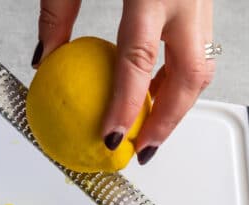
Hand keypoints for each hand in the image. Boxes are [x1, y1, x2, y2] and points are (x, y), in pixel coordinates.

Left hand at [33, 0, 214, 165]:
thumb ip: (58, 12)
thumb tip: (46, 57)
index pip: (138, 62)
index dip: (125, 107)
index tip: (110, 137)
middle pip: (189, 77)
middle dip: (167, 121)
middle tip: (142, 148)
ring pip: (202, 66)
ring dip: (177, 104)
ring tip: (149, 126)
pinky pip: (199, 49)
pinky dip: (179, 77)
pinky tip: (156, 89)